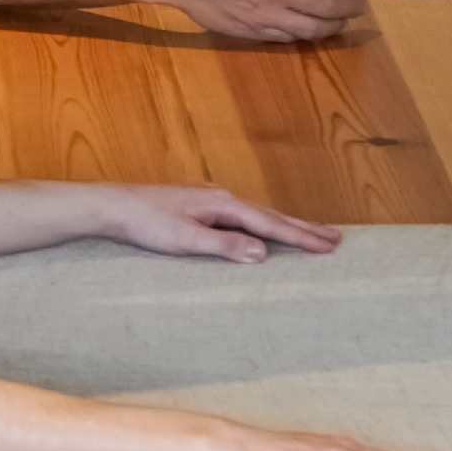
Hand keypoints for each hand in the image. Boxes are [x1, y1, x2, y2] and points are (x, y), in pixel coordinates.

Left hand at [108, 184, 341, 264]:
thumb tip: (262, 252)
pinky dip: (264, 224)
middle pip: (271, 215)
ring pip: (259, 214)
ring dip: (286, 225)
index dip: (301, 237)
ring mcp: (211, 201)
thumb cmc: (147, 223)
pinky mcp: (201, 208)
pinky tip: (264, 232)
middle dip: (303, 228)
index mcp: (222, 204)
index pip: (270, 224)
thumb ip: (224, 246)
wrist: (114, 206)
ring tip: (310, 234)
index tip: (330, 246)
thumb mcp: (185, 240)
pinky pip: (244, 217)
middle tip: (336, 238)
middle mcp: (221, 198)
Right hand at [132, 0, 369, 41]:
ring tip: (340, 21)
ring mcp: (268, 14)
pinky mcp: (254, 31)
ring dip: (333, 25)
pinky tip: (308, 29)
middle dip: (351, 5)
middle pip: (330, 4)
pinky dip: (304, 34)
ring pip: (313, 28)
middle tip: (360, 4)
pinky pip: (288, 37)